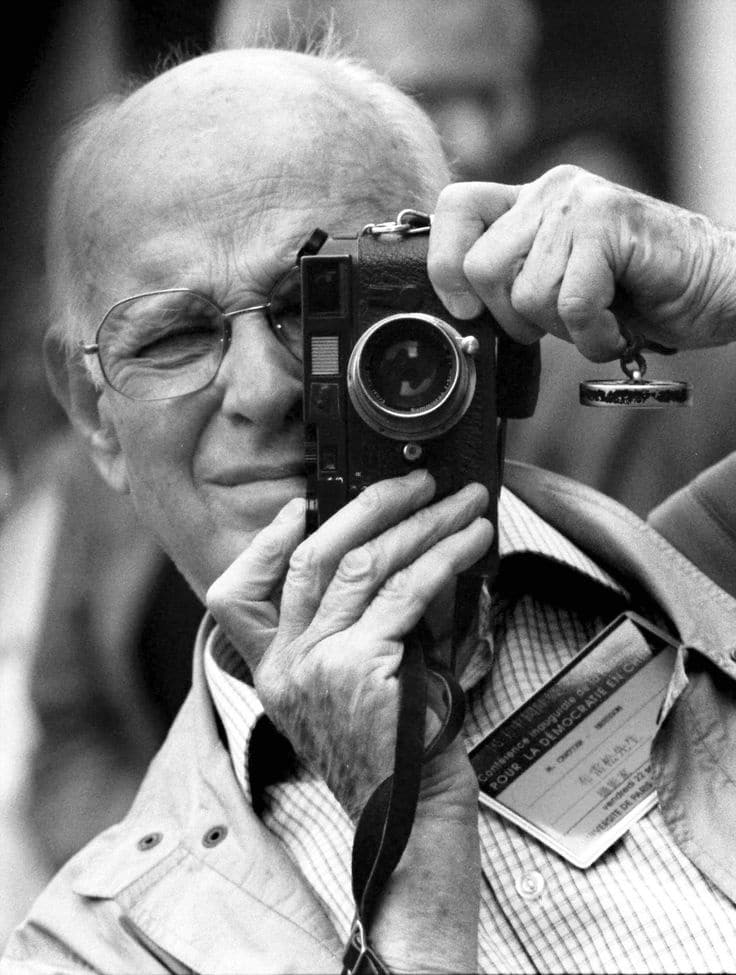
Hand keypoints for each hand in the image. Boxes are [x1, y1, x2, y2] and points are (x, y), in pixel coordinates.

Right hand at [206, 470, 491, 820]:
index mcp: (273, 673)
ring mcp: (320, 667)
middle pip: (311, 559)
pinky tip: (470, 542)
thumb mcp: (354, 687)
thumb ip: (361, 625)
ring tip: (457, 504)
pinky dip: (444, 557)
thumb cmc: (393, 755)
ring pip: (363, 565)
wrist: (410, 820)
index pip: (237, 595)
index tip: (301, 507)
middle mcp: (286, 667)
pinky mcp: (362, 669)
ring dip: (420, 524)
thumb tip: (401, 553)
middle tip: (413, 485)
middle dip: (368, 508)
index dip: (266, 542)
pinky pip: (407, 592)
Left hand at [428, 165, 735, 361]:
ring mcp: (580, 203)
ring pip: (527, 293)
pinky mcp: (610, 224)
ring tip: (600, 317)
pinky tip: (617, 326)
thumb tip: (458, 311)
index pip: (454, 209)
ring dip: (564, 330)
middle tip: (558, 321)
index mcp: (527, 203)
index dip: (444, 264)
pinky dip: (594, 335)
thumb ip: (509, 284)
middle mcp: (548, 191)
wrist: (713, 287)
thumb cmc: (633, 294)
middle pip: (480, 267)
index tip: (465, 307)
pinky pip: (571, 303)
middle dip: (514, 318)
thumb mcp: (553, 289)